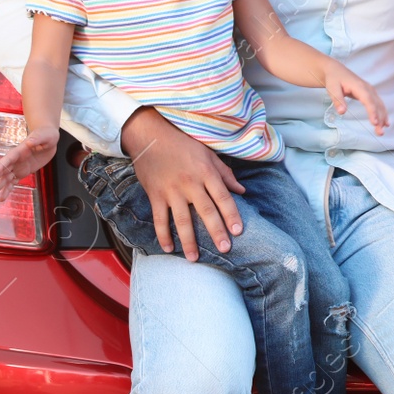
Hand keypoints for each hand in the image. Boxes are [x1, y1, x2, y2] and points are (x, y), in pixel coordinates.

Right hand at [0, 127, 59, 201]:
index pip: (7, 159)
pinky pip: (13, 182)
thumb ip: (37, 139)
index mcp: (18, 151)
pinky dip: (7, 190)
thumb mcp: (44, 136)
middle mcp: (15, 160)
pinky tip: (1, 199)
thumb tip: (29, 142)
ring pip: (5, 179)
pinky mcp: (22, 172)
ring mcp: (17, 167)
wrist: (48, 139)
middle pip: (2, 170)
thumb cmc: (46, 135)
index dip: (0, 166)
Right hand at [122, 107, 245, 259]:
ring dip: (188, 240)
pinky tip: (168, 248)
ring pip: (181, 220)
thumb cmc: (183, 144)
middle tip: (225, 249)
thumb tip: (242, 191)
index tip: (238, 231)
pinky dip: (162, 235)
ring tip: (194, 258)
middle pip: (206, 212)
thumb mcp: (209, 154)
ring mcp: (171, 191)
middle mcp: (190, 184)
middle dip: (216, 232)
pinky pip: (159, 219)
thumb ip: (226, 174)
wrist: (150, 136)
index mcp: (206, 173)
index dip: (231, 215)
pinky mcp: (155, 195)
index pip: (223, 198)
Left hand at [323, 61, 388, 135]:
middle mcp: (368, 88)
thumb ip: (338, 100)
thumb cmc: (333, 79)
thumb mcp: (332, 89)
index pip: (368, 100)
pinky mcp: (370, 94)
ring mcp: (371, 90)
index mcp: (359, 87)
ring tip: (382, 131)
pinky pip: (379, 104)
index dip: (372, 111)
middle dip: (380, 118)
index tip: (375, 123)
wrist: (335, 70)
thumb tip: (341, 112)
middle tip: (380, 132)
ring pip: (380, 105)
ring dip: (383, 118)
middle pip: (377, 104)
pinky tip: (385, 123)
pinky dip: (383, 113)